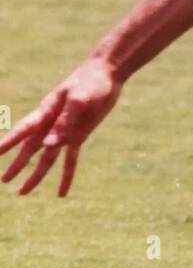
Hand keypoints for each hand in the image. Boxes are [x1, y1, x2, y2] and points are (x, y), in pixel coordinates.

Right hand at [0, 58, 122, 196]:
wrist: (107, 74)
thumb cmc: (90, 81)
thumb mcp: (79, 99)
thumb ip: (65, 122)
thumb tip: (48, 145)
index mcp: (47, 111)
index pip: (24, 129)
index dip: (9, 141)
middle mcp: (52, 124)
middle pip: (30, 148)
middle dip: (17, 164)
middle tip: (4, 180)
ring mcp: (64, 131)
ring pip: (46, 158)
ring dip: (35, 175)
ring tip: (23, 192)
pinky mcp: (78, 135)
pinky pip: (70, 159)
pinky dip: (66, 176)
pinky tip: (62, 193)